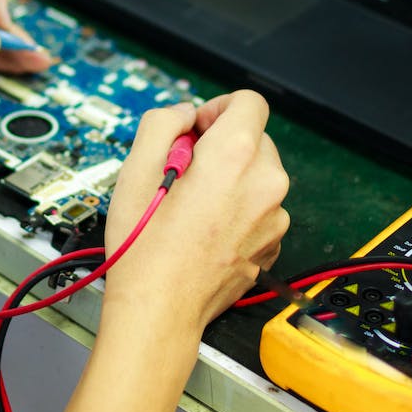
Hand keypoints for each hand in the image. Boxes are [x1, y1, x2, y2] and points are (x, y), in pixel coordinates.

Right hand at [53, 90, 288, 411]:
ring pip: (258, 176)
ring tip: (193, 208)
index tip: (196, 130)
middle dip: (222, 147)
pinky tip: (206, 231)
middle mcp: (266, 182)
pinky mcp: (273, 244)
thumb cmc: (144, 247)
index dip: (218, 108)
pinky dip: (239, 211)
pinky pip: (261, 210)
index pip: (249, 101)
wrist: (159, 310)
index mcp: (236, 155)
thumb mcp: (135, 168)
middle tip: (184, 173)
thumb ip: (162, 122)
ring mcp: (275, 217)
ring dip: (232, 180)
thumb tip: (183, 114)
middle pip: (254, 139)